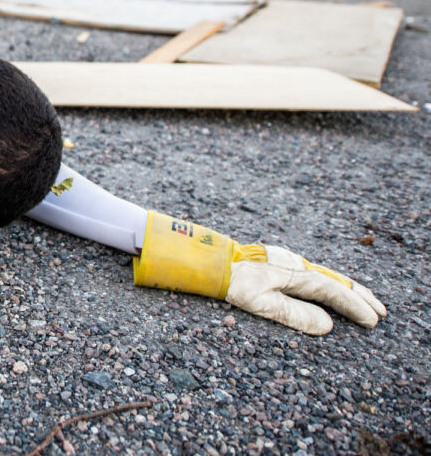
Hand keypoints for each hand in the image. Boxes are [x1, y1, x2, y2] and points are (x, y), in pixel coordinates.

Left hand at [132, 211, 385, 334]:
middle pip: (335, 279)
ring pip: (324, 274)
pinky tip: (328, 289)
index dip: (355, 307)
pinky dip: (328, 282)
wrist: (205, 260)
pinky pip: (311, 273)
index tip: (373, 320)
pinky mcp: (275, 261)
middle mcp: (294, 263)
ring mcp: (285, 260)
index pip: (333, 291)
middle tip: (381, 311)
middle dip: (359, 295)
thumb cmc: (230, 282)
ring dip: (346, 288)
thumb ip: (295, 315)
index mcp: (294, 272)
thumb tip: (328, 325)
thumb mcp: (261, 303)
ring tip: (363, 300)